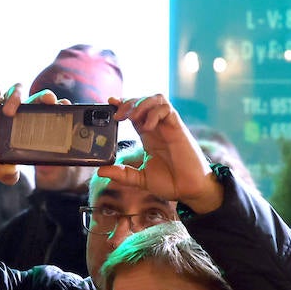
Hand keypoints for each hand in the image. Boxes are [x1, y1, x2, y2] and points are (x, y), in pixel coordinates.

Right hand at [0, 86, 57, 183]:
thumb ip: (5, 175)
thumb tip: (12, 173)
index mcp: (24, 129)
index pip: (45, 114)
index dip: (57, 109)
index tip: (66, 107)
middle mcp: (16, 115)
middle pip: (36, 97)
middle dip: (45, 95)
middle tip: (48, 100)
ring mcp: (0, 107)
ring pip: (17, 89)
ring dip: (17, 97)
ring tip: (9, 113)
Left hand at [96, 94, 222, 213]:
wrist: (189, 190)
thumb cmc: (171, 183)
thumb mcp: (140, 179)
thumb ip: (122, 174)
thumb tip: (101, 171)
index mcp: (148, 137)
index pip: (134, 113)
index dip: (123, 105)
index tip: (110, 102)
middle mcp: (158, 128)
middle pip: (143, 101)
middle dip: (129, 103)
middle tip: (117, 115)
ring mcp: (168, 126)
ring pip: (156, 99)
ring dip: (141, 103)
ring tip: (132, 117)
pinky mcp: (178, 128)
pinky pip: (167, 109)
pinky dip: (154, 113)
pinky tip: (147, 126)